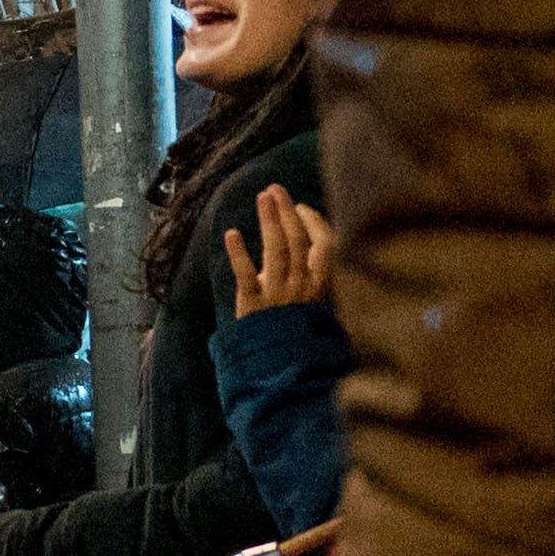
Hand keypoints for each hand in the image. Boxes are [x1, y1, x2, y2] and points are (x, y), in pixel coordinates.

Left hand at [223, 184, 335, 317]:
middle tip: (275, 189)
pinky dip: (238, 254)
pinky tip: (231, 234)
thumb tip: (307, 241)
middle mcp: (302, 287)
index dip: (312, 223)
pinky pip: (246, 276)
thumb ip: (308, 274)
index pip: (323, 246)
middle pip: (297, 242)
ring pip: (276, 251)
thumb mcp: (309, 302)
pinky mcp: (253, 305)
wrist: (282, 366)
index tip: (300, 206)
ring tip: (262, 197)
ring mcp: (278, 295)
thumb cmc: (294, 330)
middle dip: (287, 212)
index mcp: (319, 285)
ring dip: (269, 221)